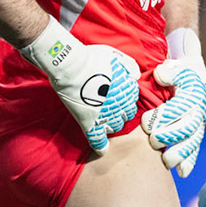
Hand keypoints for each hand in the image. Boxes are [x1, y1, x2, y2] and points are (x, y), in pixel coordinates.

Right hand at [19, 24, 140, 152]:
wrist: (70, 65)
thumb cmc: (91, 58)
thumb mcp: (115, 56)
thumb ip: (128, 66)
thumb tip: (135, 75)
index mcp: (128, 90)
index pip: (131, 102)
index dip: (122, 100)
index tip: (113, 97)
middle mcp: (121, 105)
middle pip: (125, 116)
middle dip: (118, 112)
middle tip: (105, 105)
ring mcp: (106, 116)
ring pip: (114, 128)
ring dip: (109, 124)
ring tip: (99, 117)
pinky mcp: (90, 124)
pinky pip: (98, 140)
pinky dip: (100, 146)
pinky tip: (101, 150)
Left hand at [141, 29, 205, 175]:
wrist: (190, 77)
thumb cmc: (174, 73)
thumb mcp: (172, 67)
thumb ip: (168, 70)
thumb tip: (160, 75)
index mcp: (192, 94)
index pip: (180, 107)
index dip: (163, 116)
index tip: (145, 122)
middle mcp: (198, 111)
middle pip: (187, 128)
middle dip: (169, 136)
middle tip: (152, 140)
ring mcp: (197, 125)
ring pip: (192, 142)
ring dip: (179, 153)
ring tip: (166, 160)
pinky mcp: (195, 135)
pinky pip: (194, 150)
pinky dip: (189, 162)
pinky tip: (182, 172)